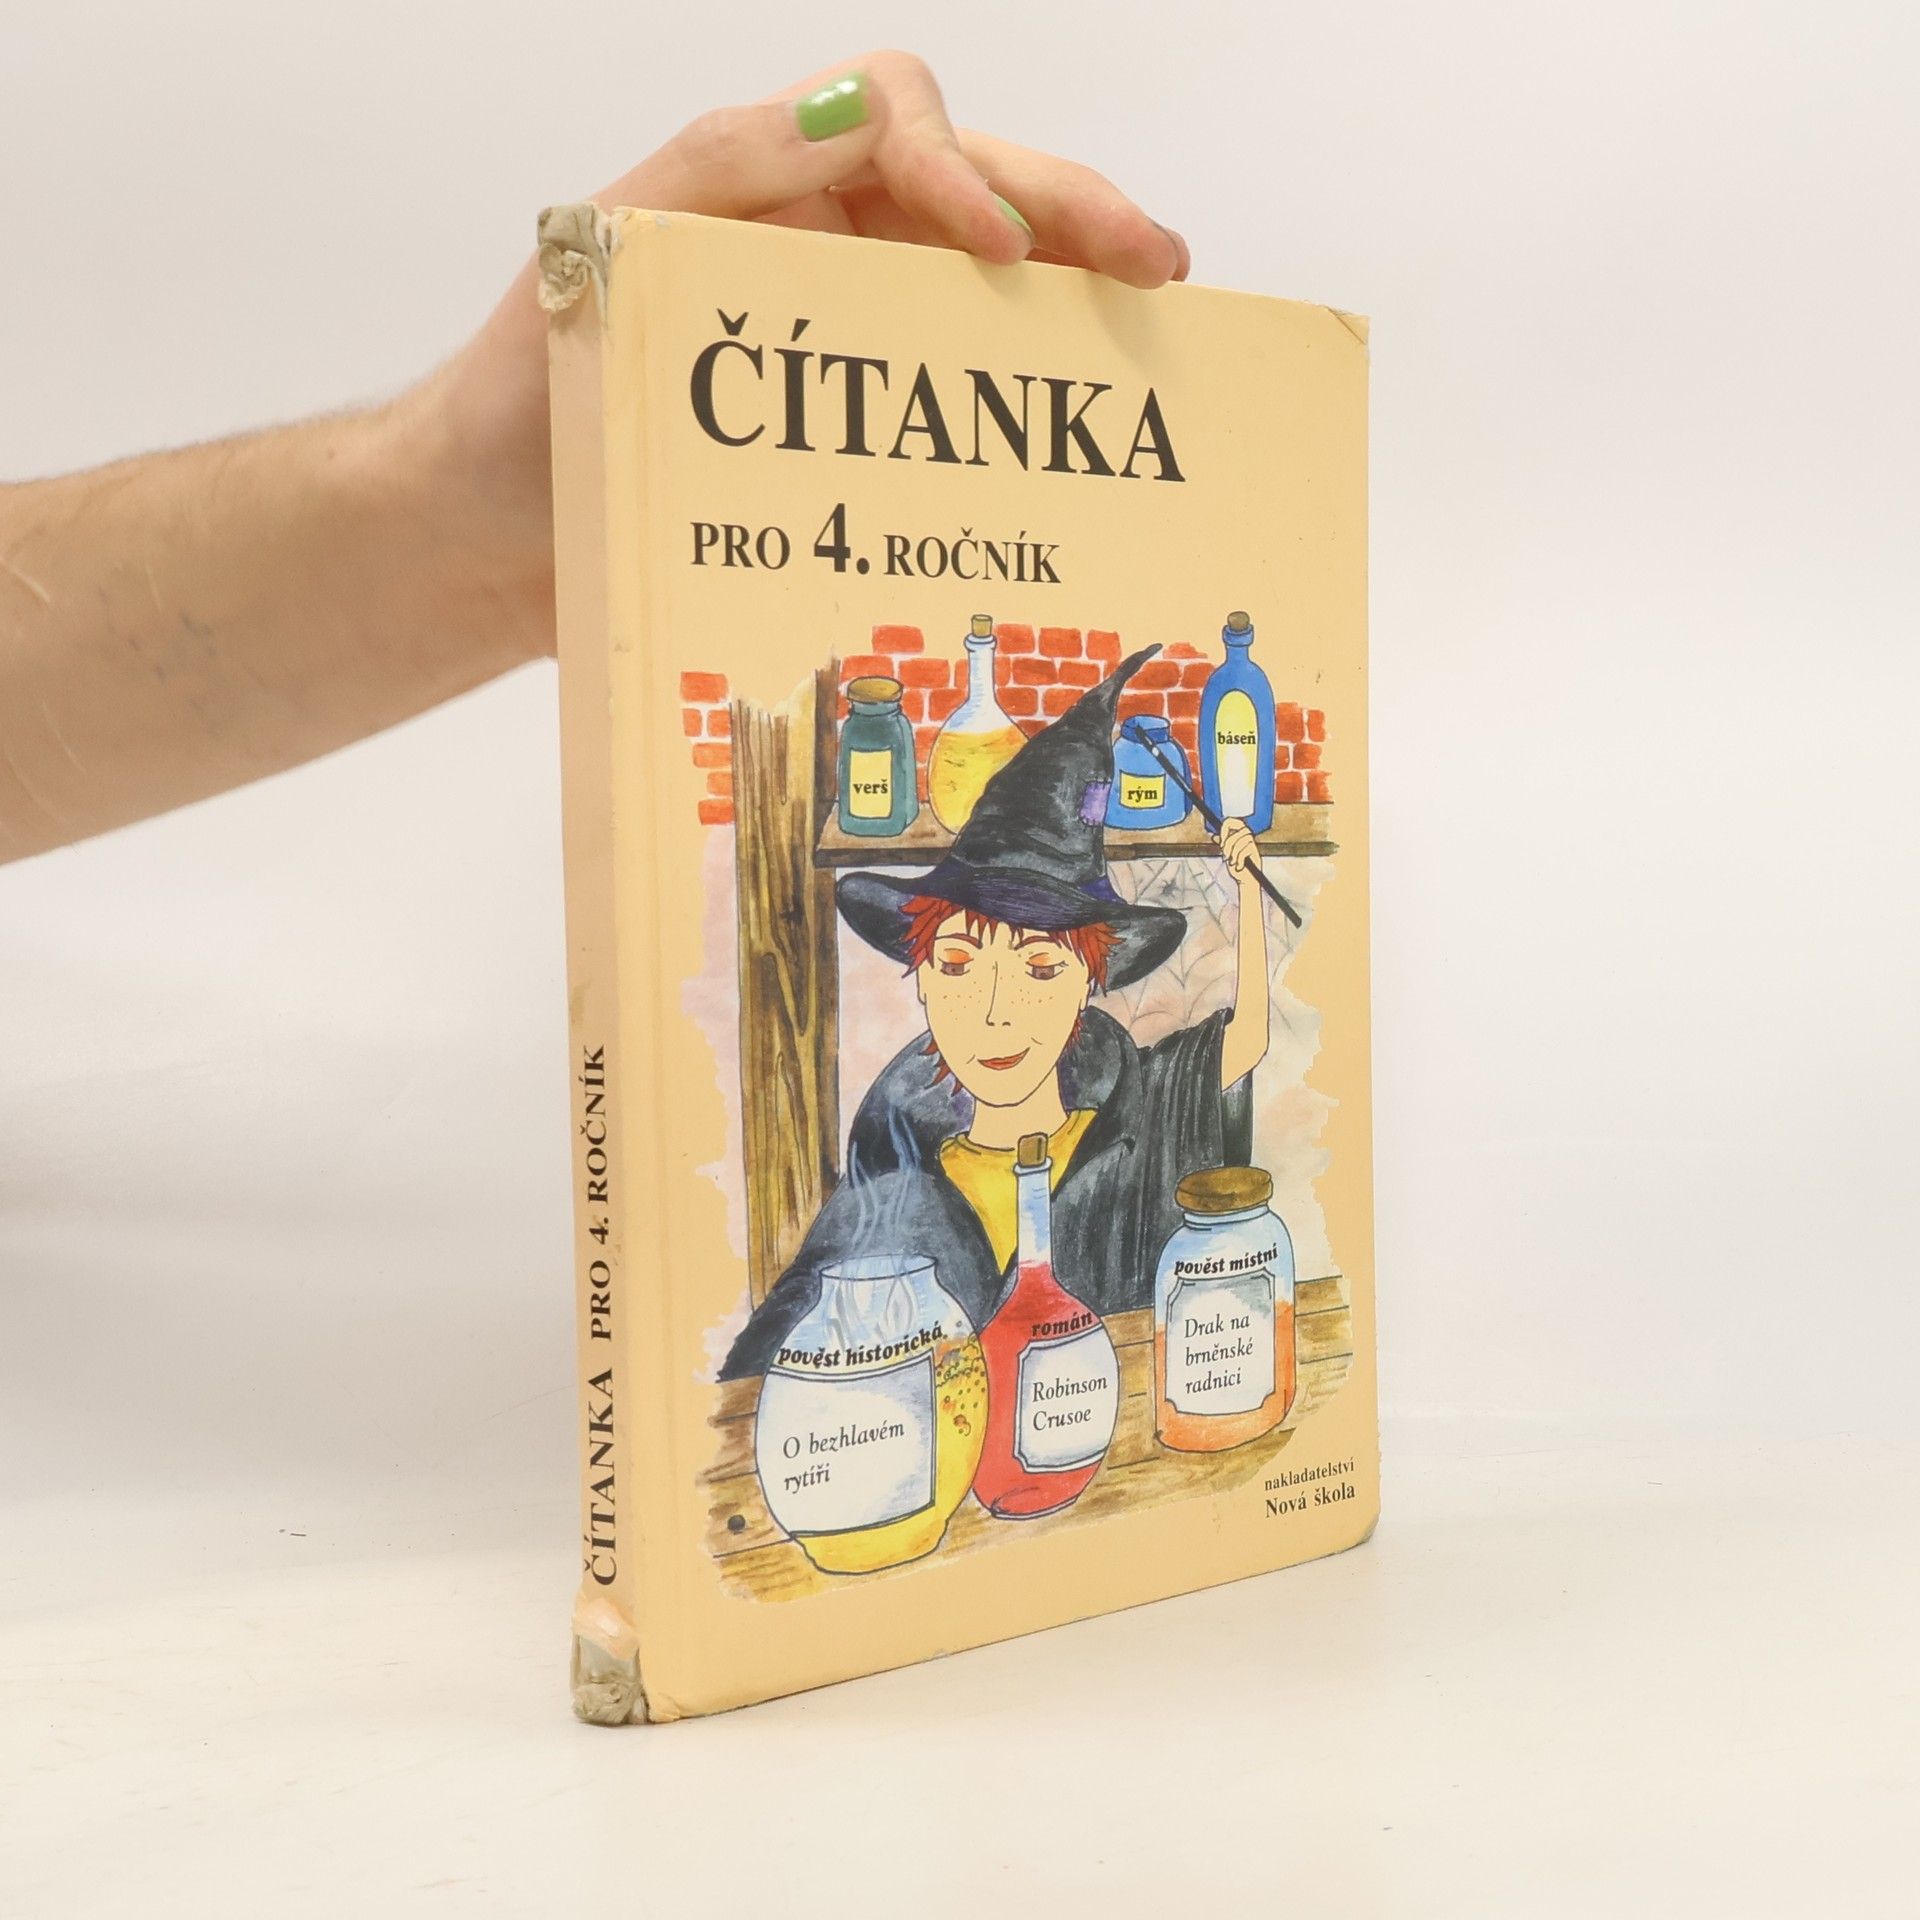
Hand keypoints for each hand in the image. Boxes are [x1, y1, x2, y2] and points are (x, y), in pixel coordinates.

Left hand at [420, 52, 1191, 661]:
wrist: (481, 547)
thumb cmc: (514, 408)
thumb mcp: (590, 267)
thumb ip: (711, 176)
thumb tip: (855, 113)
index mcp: (759, 191)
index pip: (892, 125)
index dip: (963, 170)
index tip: (998, 249)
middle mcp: (815, 253)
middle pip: (973, 199)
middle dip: (1073, 217)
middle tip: (1157, 267)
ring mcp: (842, 349)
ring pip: (983, 299)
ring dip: (1072, 305)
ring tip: (1150, 331)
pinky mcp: (851, 444)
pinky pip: (951, 412)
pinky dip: (1017, 421)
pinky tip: (1073, 450)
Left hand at [1216, 817, 1263, 886]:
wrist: (1247, 881)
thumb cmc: (1238, 868)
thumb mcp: (1227, 855)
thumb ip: (1223, 845)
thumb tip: (1214, 836)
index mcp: (1240, 836)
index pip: (1234, 821)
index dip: (1226, 827)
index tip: (1221, 841)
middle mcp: (1247, 838)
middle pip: (1240, 828)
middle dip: (1229, 842)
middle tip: (1226, 854)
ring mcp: (1252, 845)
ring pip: (1241, 839)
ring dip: (1233, 852)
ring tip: (1232, 862)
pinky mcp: (1256, 852)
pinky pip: (1245, 850)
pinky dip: (1239, 859)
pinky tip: (1239, 866)